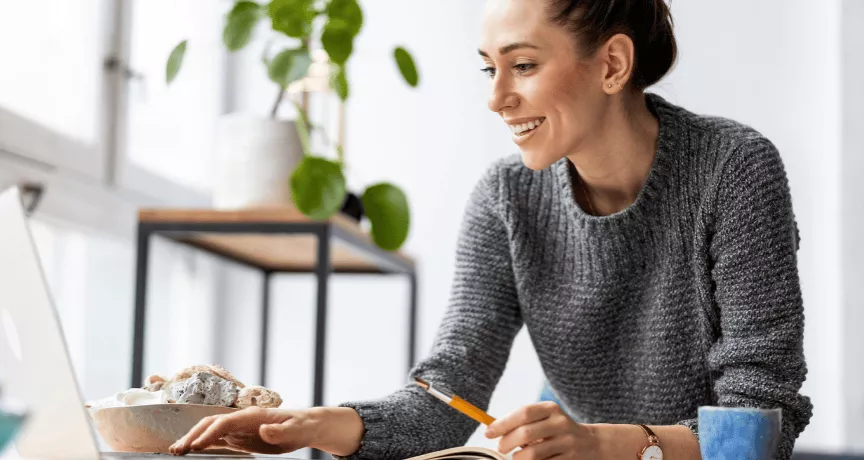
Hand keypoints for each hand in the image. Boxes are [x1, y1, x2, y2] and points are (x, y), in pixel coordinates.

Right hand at [169, 407, 319, 455]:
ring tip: (176, 450)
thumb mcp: (295, 430)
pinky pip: (217, 439)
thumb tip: (264, 429)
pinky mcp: (239, 437)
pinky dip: (202, 444)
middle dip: (193, 434)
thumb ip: (279, 431)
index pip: (225, 422)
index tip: (197, 445)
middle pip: (211, 424)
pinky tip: (191, 451)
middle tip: (177, 450)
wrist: (305, 425)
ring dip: (193, 439)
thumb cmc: (301, 426)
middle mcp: (242, 419)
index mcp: (253, 415)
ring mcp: (239, 428)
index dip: (210, 433)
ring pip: (210, 431)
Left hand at [484, 401, 599, 459]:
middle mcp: (560, 423)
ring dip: (517, 458)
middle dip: (506, 443)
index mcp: (550, 408)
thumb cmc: (556, 430)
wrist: (590, 443)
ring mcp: (566, 442)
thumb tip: (492, 429)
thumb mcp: (544, 418)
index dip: (503, 423)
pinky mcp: (569, 459)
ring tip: (515, 457)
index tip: (488, 432)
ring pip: (532, 454)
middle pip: (525, 434)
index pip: (523, 413)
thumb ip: (522, 422)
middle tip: (500, 448)